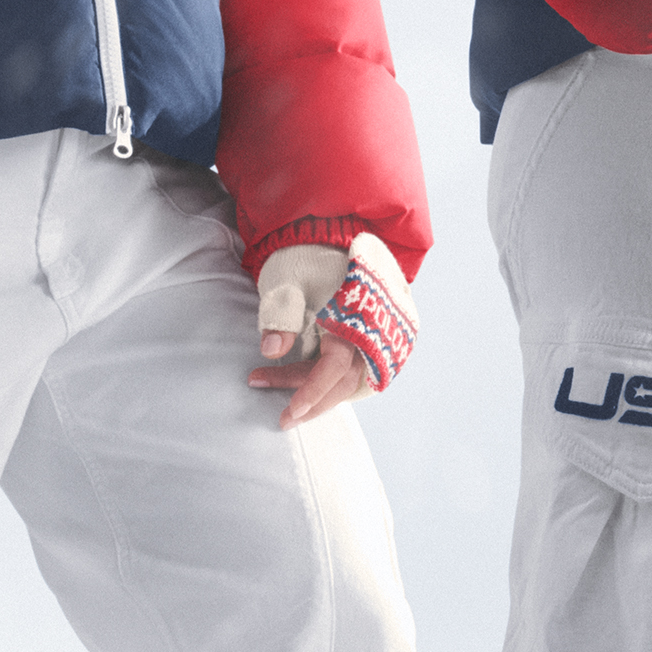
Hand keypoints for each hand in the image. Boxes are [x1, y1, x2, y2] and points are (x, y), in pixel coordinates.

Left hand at [250, 238, 411, 429]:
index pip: (334, 368)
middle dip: (312, 401)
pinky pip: (358, 366)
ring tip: (285, 394)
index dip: (310, 393)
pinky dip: (332, 378)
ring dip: (318, 390)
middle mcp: (375, 329)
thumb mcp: (285, 283)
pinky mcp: (374, 333)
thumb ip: (280, 316)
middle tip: (282, 418)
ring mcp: (379, 332)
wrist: (326, 233)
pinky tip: (305, 381)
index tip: (288, 414)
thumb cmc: (304, 257)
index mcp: (355, 318)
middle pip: (346, 381)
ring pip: (351, 376)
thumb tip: (271, 350)